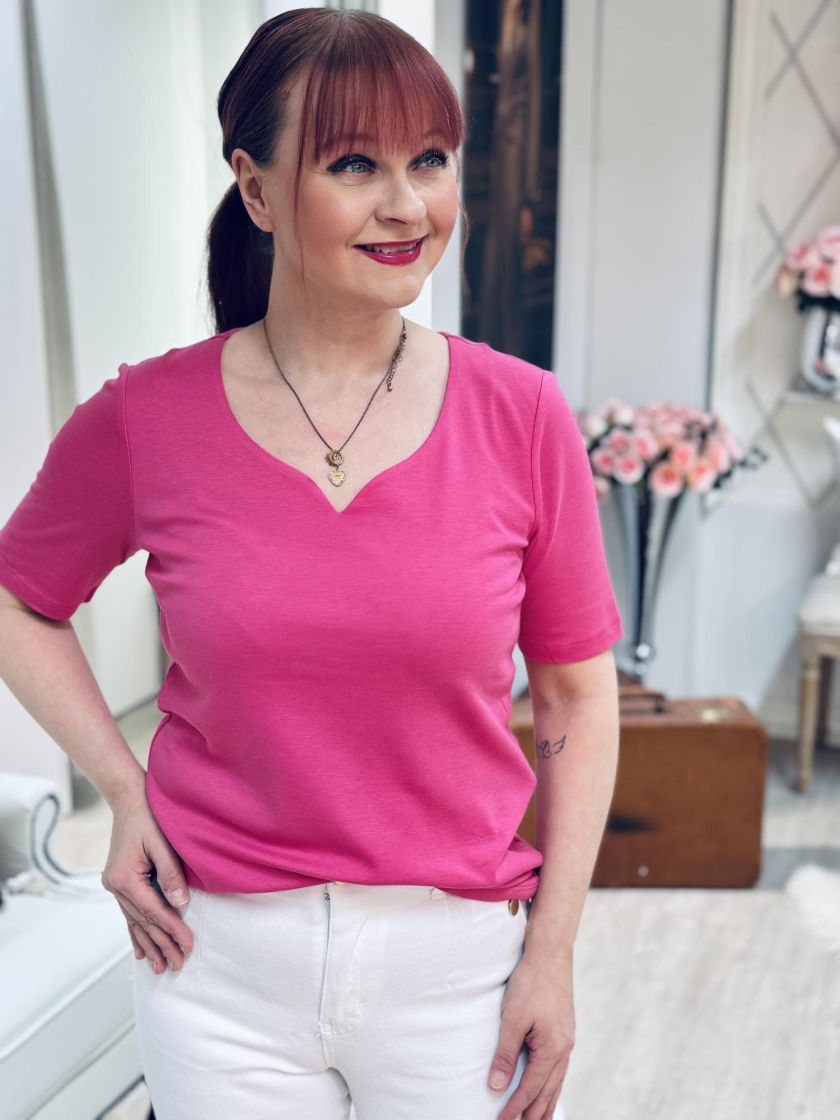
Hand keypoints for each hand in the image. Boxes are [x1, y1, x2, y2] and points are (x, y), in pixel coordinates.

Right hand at [101, 787, 194, 973]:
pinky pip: (129, 913)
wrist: (129, 799)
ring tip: (160, 967)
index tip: (188, 946)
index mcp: (125, 878)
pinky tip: (141, 950)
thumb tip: (181, 904)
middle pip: (143, 922)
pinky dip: (136, 932)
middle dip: (162, 944)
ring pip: (135, 922)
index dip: (172, 930)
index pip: (154, 912)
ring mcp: (115, 885)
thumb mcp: (163, 843)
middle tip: (177, 966)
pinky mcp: (119, 882)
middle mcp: (116, 886)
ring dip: (149, 944)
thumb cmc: (148, 816)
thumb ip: (171, 873)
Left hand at [488, 950, 574, 1119]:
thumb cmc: (530, 983)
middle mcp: (564, 1050)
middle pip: (548, 1092)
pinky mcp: (564, 1032)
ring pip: (556, 1083)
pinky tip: (547, 1089)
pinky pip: (558, 1068)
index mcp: (552, 1050)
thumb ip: (506, 1054)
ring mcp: (567, 1041)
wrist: (550, 953)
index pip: (530, 1089)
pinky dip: (551, 1085)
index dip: (514, 1108)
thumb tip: (496, 1086)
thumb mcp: (513, 1018)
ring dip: (545, 1104)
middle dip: (533, 1115)